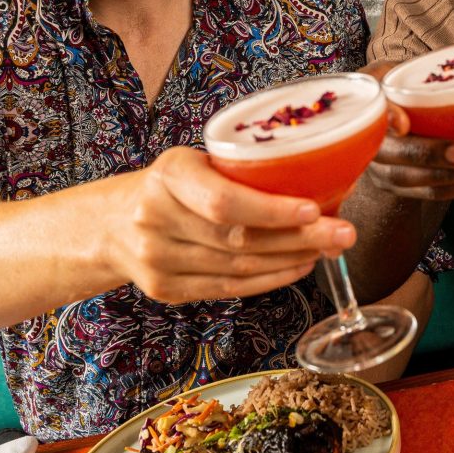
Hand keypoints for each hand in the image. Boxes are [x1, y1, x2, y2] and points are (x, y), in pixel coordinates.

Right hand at [109, 147, 352, 303]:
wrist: (110, 224)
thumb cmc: (167, 186)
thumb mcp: (193, 162)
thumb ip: (237, 173)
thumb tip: (316, 178)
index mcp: (168, 175)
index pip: (224, 201)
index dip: (271, 210)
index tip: (313, 209)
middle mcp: (157, 219)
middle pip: (240, 238)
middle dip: (300, 238)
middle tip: (343, 233)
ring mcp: (159, 260)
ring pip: (239, 266)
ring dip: (292, 260)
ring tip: (329, 249)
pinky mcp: (167, 290)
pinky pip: (229, 288)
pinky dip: (270, 279)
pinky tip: (298, 267)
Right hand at [358, 58, 453, 201]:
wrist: (400, 110)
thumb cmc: (427, 82)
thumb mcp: (440, 61)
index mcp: (376, 90)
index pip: (372, 104)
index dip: (385, 115)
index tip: (403, 123)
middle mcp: (371, 129)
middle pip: (390, 150)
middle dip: (427, 154)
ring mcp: (381, 162)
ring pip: (409, 178)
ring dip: (445, 177)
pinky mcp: (398, 185)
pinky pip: (423, 193)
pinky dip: (451, 189)